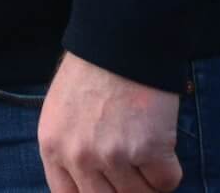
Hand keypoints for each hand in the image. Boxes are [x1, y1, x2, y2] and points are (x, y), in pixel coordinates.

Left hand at [37, 51, 182, 192]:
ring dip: (148, 179)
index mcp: (52, 146)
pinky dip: (168, 169)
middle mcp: (78, 156)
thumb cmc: (92, 72)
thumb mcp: (61, 112)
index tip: (109, 189)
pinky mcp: (148, 149)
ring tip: (145, 148)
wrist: (121, 41)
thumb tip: (91, 183)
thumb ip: (69, 150)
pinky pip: (166, 181)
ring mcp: (113, 155)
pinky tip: (160, 143)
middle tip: (134, 172)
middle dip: (124, 190)